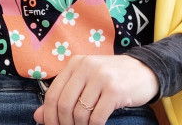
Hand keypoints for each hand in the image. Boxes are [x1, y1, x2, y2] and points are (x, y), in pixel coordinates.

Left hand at [34, 54, 158, 124]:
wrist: (144, 71)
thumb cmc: (111, 78)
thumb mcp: (85, 82)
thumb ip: (63, 95)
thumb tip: (37, 116)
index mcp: (76, 63)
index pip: (52, 94)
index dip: (49, 117)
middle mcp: (86, 66)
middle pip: (64, 105)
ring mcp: (101, 77)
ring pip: (79, 113)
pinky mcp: (115, 90)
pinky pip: (96, 118)